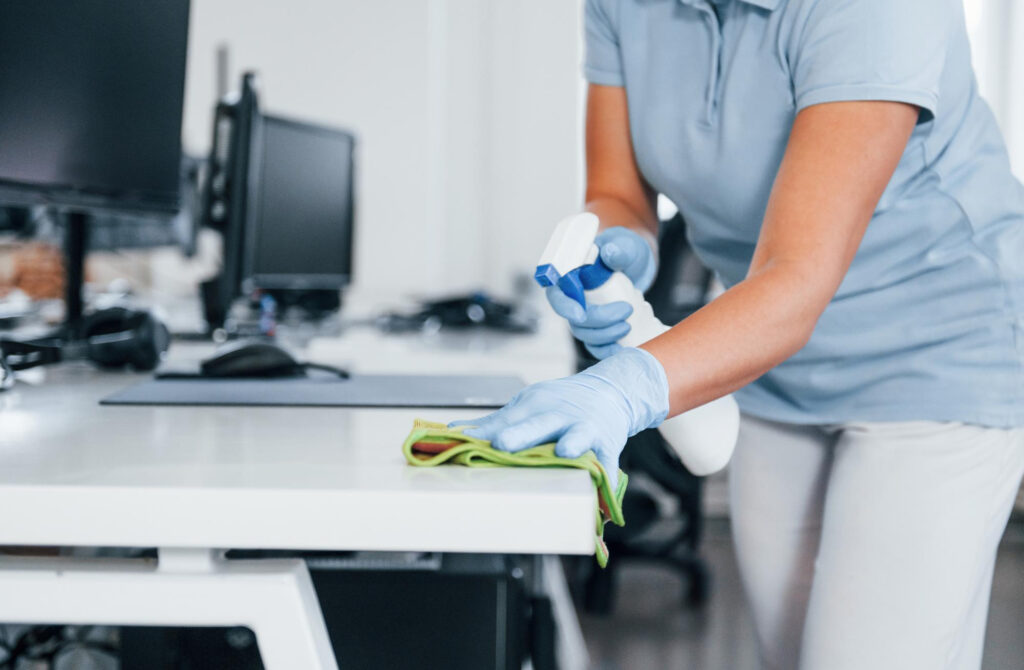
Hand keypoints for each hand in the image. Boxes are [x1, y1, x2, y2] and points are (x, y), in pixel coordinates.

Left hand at [450, 348, 669, 485]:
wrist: (610, 392)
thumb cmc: (560, 404)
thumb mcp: (529, 406)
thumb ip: (496, 422)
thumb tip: (453, 432)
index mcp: (537, 404)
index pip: (509, 418)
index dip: (489, 430)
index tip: (468, 440)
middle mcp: (561, 415)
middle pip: (539, 423)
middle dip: (521, 433)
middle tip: (502, 444)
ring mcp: (587, 429)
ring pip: (580, 436)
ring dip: (573, 443)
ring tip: (565, 452)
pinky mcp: (608, 446)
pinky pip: (607, 466)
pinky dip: (605, 483)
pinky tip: (601, 508)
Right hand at [545, 226, 656, 359]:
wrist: (636, 262)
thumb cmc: (625, 249)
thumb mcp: (625, 245)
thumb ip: (619, 248)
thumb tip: (609, 253)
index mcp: (571, 275)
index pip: (557, 294)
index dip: (564, 307)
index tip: (582, 313)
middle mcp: (574, 298)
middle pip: (575, 320)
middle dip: (599, 321)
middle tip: (626, 310)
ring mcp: (586, 315)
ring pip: (586, 335)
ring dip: (606, 336)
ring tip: (629, 325)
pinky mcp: (599, 327)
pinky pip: (597, 345)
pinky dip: (608, 350)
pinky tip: (624, 348)